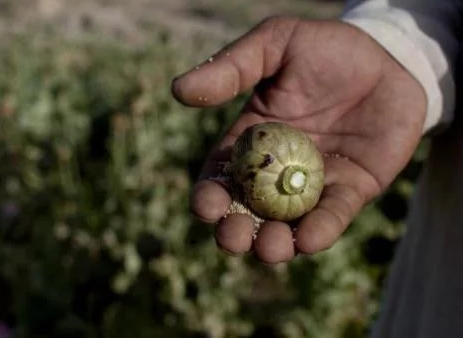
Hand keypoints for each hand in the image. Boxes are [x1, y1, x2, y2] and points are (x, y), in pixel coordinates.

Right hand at [171, 17, 426, 263]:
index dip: (208, 197)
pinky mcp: (351, 191)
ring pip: (286, 227)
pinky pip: (333, 218)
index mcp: (248, 143)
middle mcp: (275, 172)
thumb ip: (231, 68)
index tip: (206, 206)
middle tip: (235, 237)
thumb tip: (178, 90)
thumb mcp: (274, 45)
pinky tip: (308, 239)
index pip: (219, 179)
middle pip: (246, 214)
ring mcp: (312, 185)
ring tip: (271, 248)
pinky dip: (319, 232)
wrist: (390, 55)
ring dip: (273, 246)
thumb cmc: (324, 48)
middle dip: (235, 233)